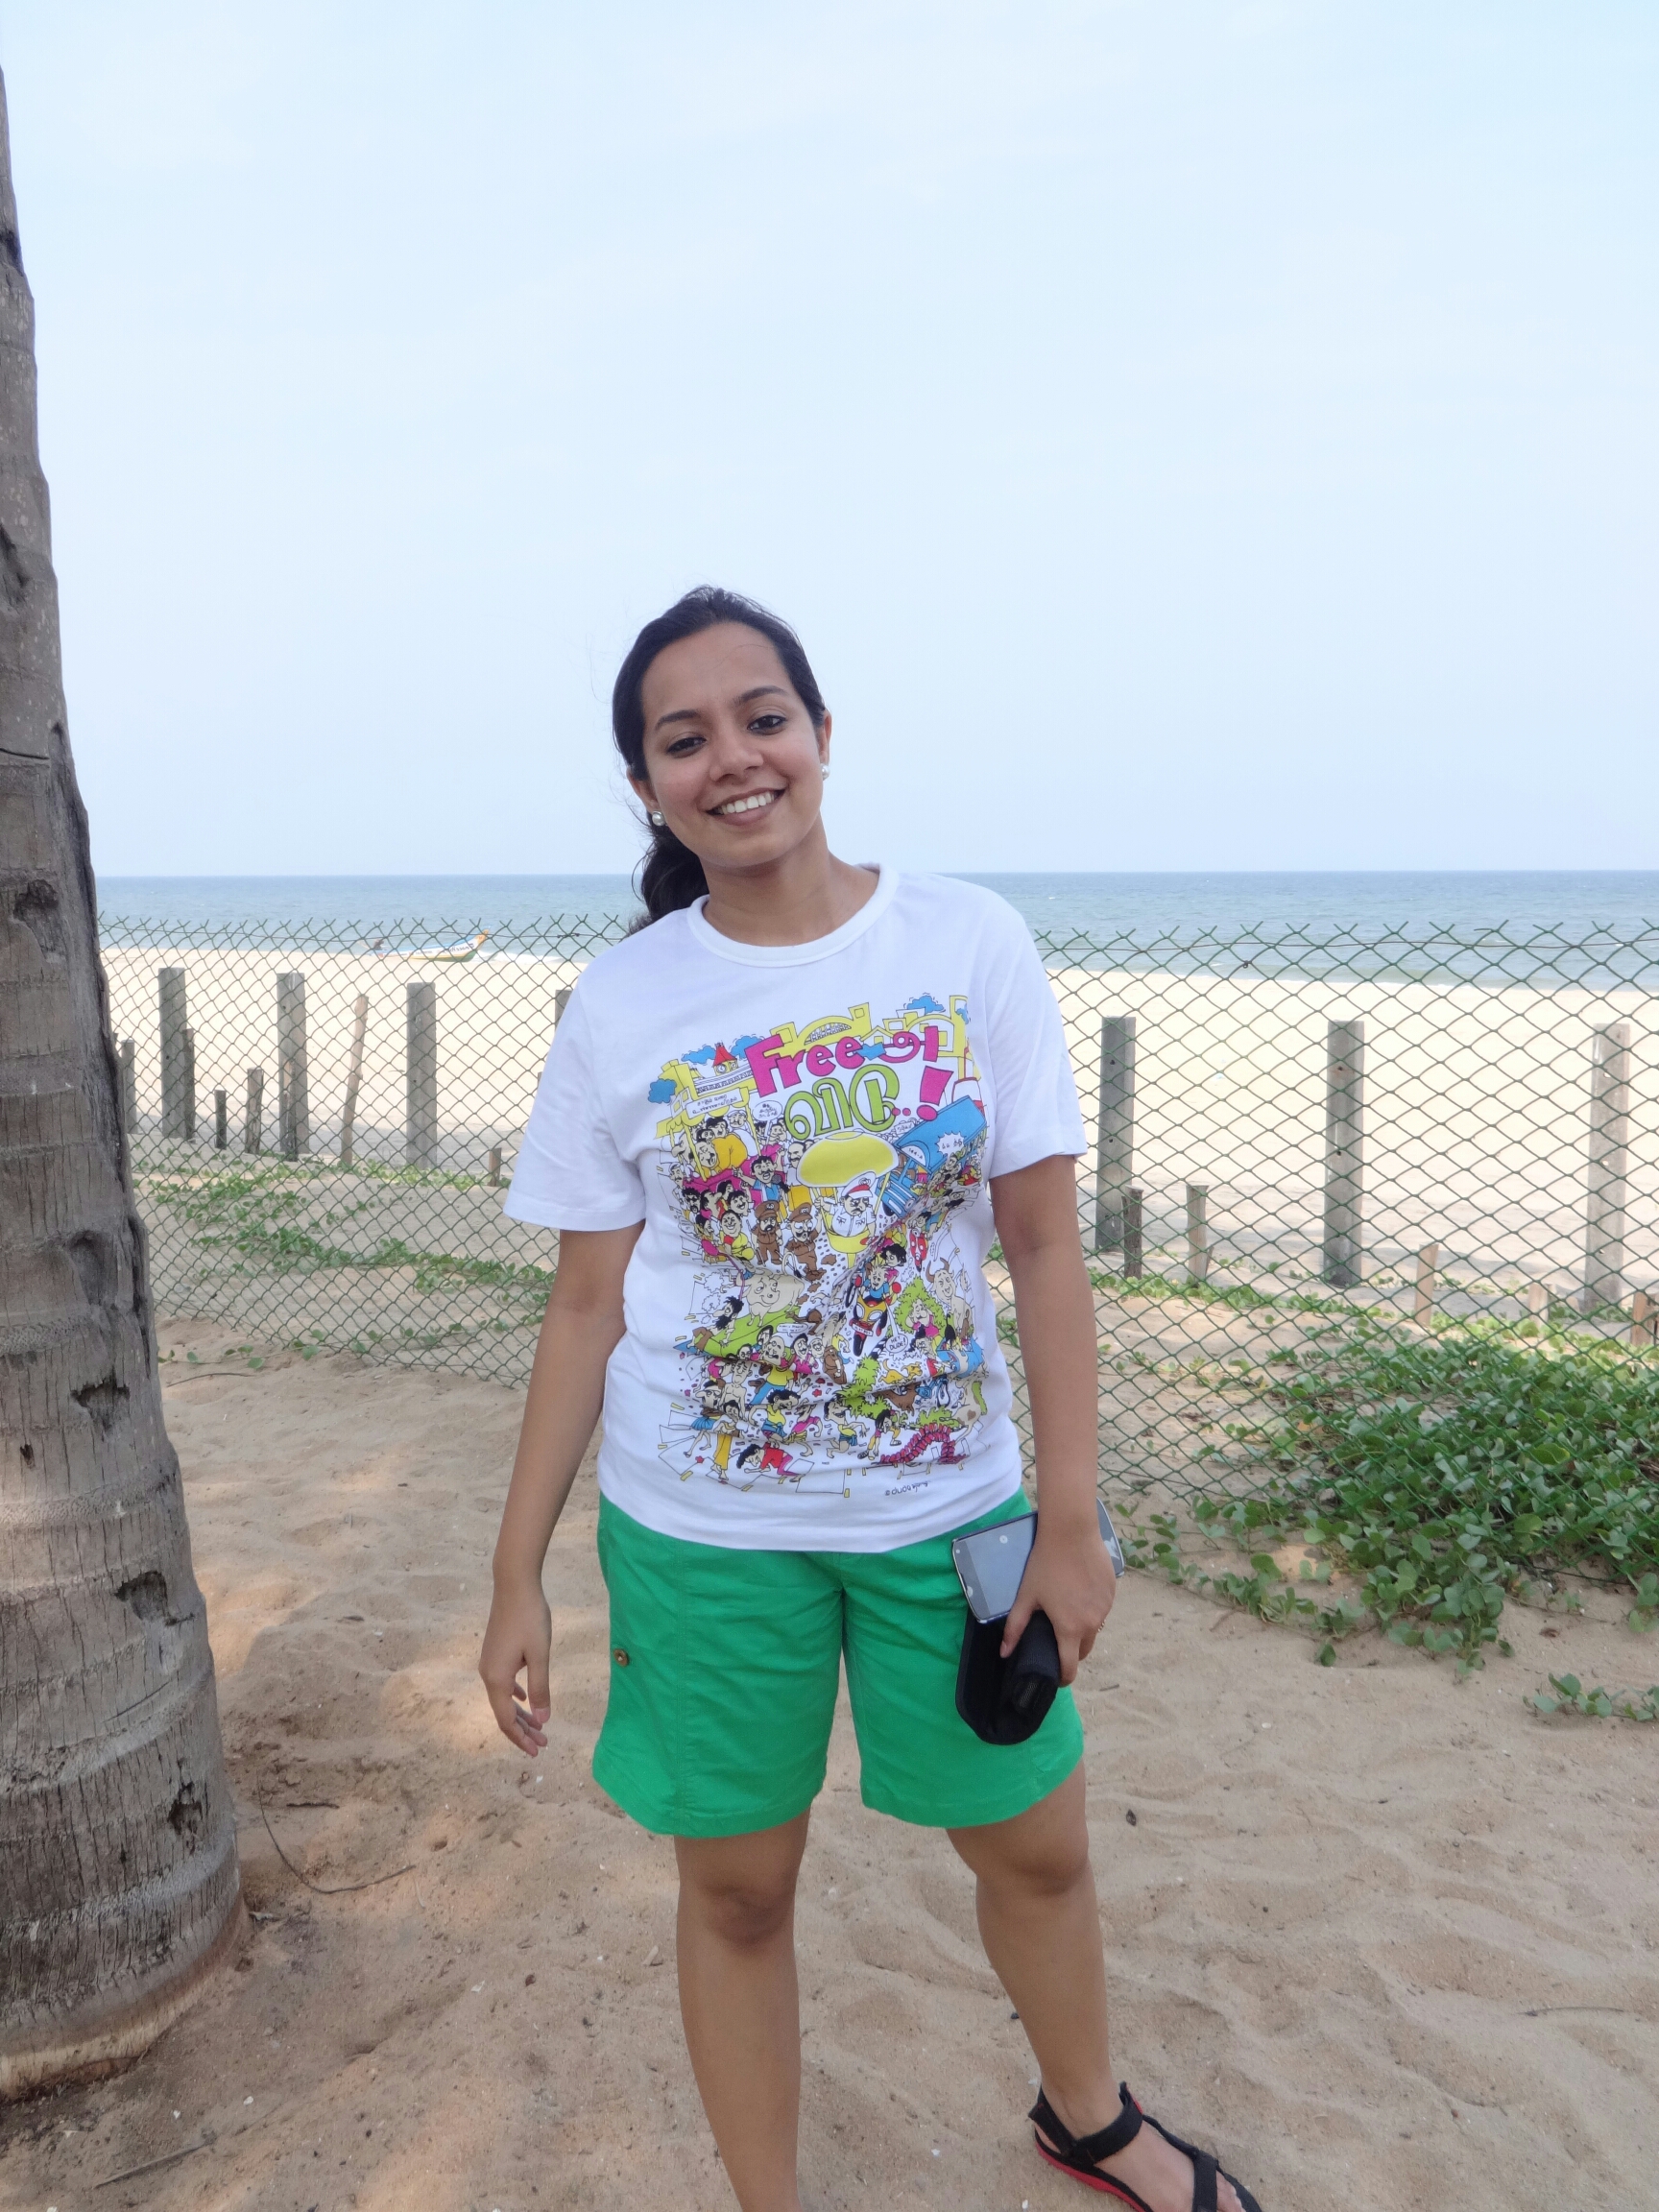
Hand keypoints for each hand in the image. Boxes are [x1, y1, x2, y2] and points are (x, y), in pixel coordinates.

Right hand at [479, 1576, 552, 1755]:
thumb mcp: (540, 1655)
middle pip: (503, 1712)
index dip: (521, 1739)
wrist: (514, 1585)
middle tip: (543, 1744)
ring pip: (503, 1698)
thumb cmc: (530, 1618)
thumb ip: (541, 1688)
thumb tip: (542, 1720)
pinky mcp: (494, 1652)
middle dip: (523, 1730)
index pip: (506, 1720)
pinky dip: (515, 1695)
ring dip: (520, 1713)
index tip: (538, 1751)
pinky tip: (524, 1698)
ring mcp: (489, 1662)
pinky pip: (503, 1683)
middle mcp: (487, 1674)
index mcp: (496, 1679)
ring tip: (538, 1726)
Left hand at [1001, 1518, 1116, 1683]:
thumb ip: (1015, 1627)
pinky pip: (1102, 1610)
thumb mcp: (1026, 1596)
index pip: (1070, 1667)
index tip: (1055, 1678)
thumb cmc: (1045, 1565)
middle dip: (1071, 1652)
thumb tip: (1004, 1653)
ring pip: (1094, 1629)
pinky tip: (1078, 1594)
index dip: (1062, 1677)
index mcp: (1070, 1628)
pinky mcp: (1112, 1593)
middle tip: (1056, 1640)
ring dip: (1082, 1628)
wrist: (1072, 1533)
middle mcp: (1092, 1623)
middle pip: (1084, 1650)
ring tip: (1066, 1612)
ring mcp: (1106, 1608)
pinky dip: (1091, 1610)